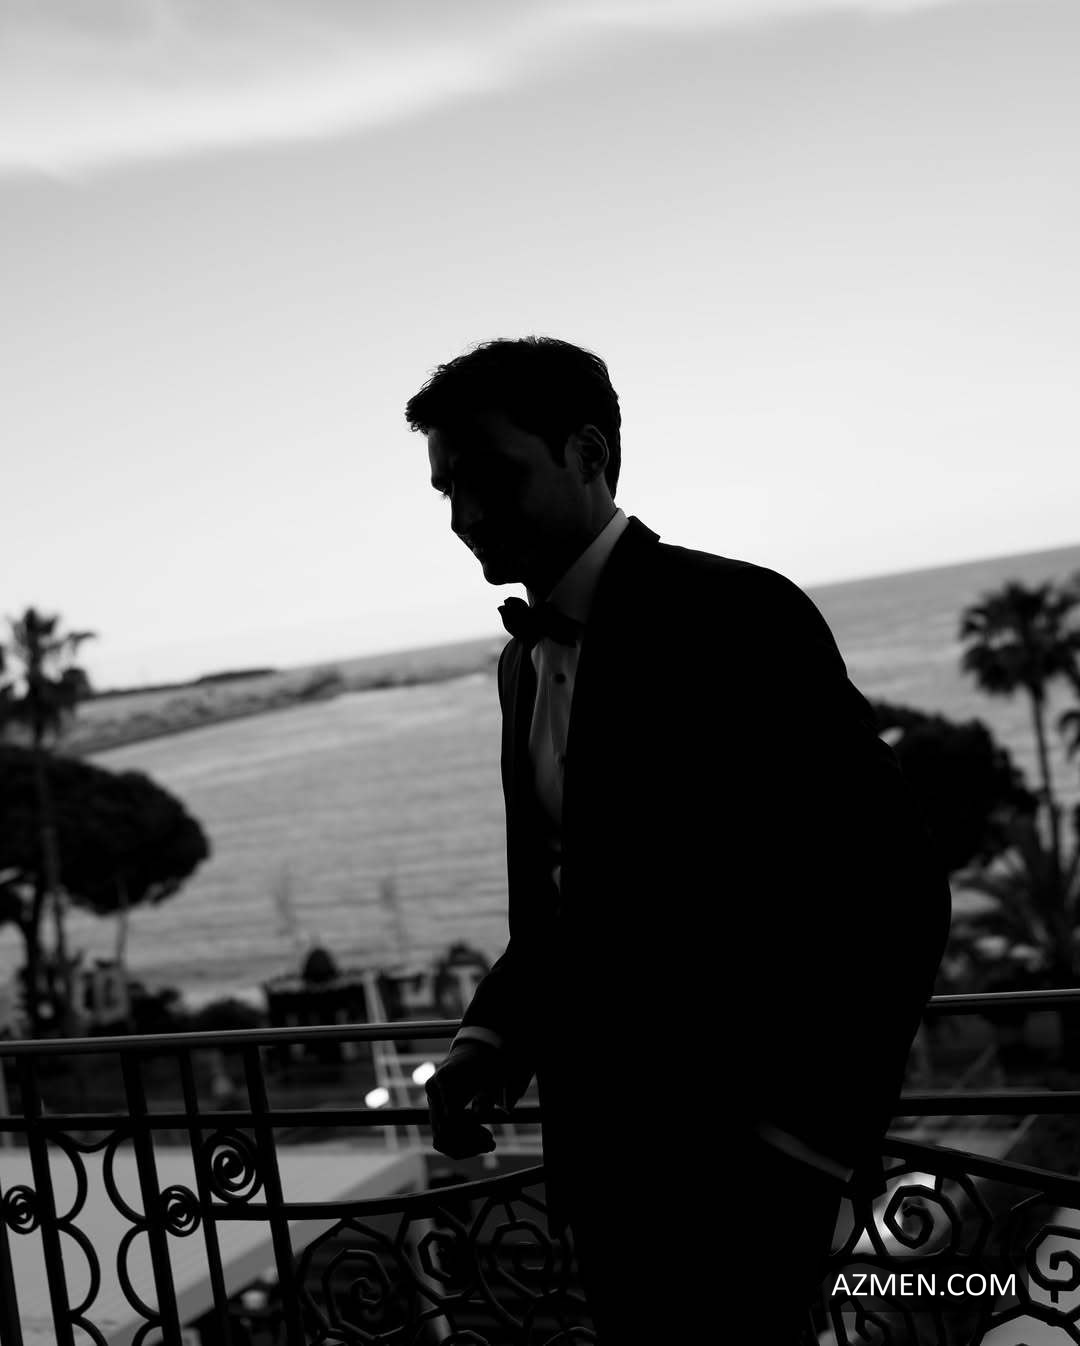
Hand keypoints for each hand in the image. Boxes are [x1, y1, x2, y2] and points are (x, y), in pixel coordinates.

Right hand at [425, 1041, 509, 1158]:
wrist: (471, 1056)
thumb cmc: (484, 1066)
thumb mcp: (491, 1079)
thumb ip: (486, 1096)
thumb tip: (478, 1114)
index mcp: (445, 1078)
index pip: (452, 1117)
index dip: (471, 1131)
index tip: (489, 1136)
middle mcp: (433, 1090)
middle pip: (444, 1131)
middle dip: (469, 1143)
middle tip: (492, 1144)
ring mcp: (431, 1101)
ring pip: (439, 1139)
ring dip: (464, 1148)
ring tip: (486, 1145)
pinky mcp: (433, 1111)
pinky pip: (440, 1137)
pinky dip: (458, 1145)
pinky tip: (476, 1143)